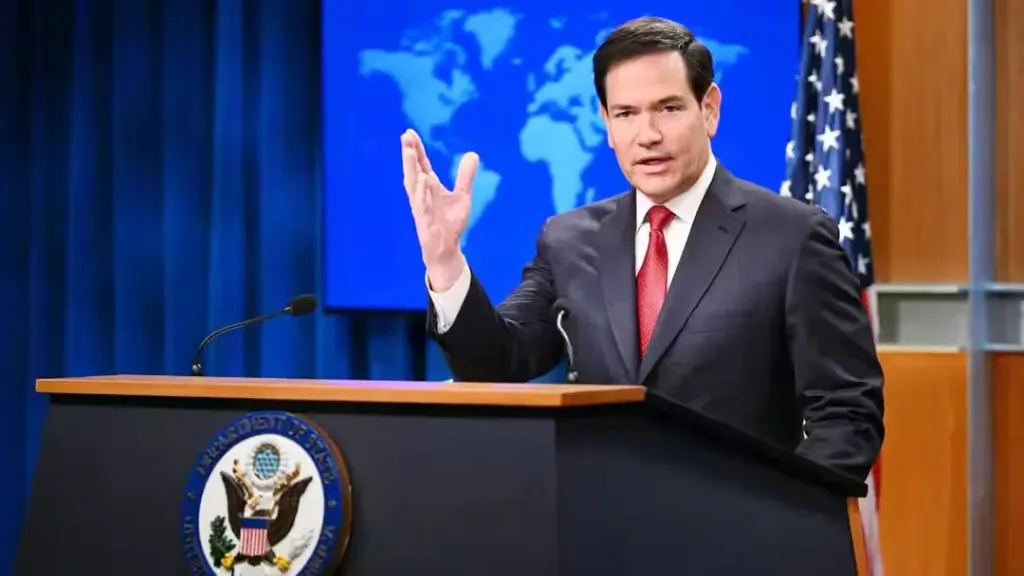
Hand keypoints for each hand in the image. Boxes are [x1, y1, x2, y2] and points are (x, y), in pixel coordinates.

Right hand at [401, 129, 478, 290]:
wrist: (446, 248)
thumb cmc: (450, 222)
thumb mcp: (462, 196)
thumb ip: (465, 176)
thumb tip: (473, 154)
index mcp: (429, 186)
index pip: (421, 164)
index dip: (416, 149)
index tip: (409, 133)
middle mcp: (422, 194)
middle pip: (413, 170)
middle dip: (409, 154)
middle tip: (406, 136)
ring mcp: (421, 206)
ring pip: (413, 185)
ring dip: (411, 168)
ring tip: (410, 152)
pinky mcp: (424, 220)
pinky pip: (422, 204)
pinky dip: (421, 193)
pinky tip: (422, 180)